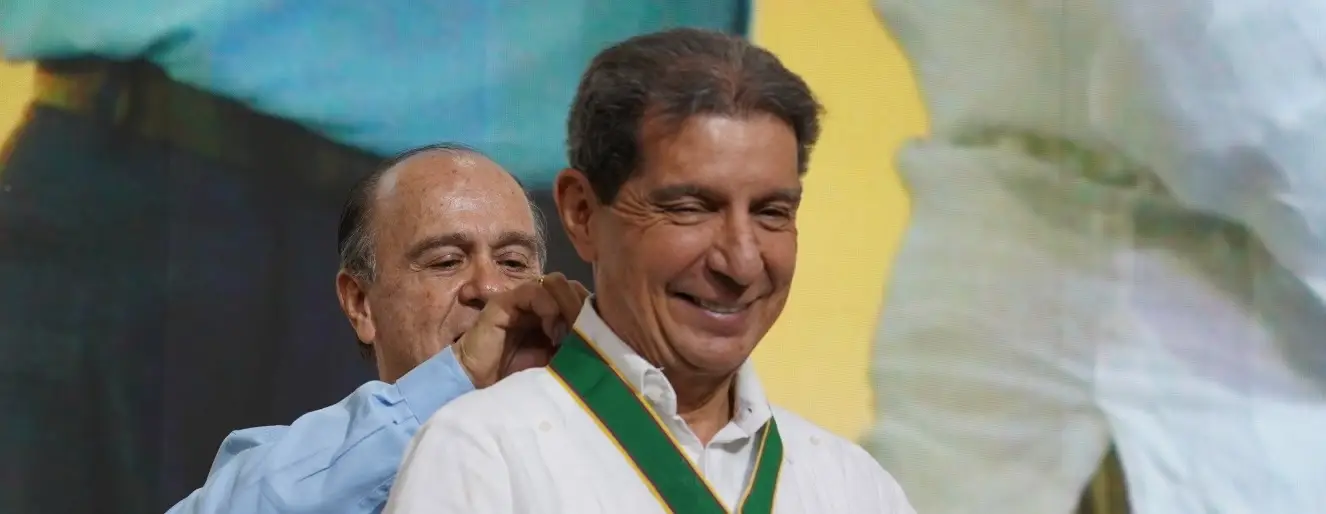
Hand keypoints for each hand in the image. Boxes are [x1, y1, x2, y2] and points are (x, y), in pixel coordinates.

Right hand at [454, 272, 589, 387]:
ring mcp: (523, 300)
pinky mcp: (506, 302)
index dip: (592, 312)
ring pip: (557, 283)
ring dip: (566, 306)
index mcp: (555, 314)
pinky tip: (550, 329)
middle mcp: (541, 302)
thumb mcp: (558, 361)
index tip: (596, 337)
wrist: (480, 384)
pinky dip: (548, 306)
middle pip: (573, 286)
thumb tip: (605, 340)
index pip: (582, 296)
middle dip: (581, 309)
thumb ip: (577, 345)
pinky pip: (534, 290)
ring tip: (563, 335)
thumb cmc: (520, 376)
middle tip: (580, 336)